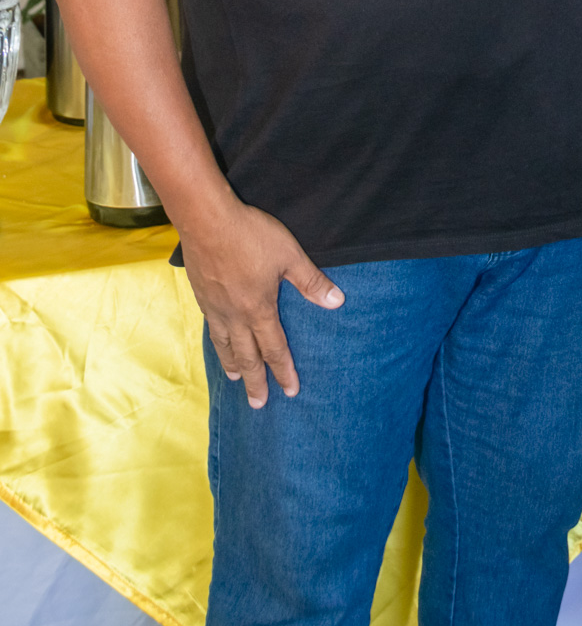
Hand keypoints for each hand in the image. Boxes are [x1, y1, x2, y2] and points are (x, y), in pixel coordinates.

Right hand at [182, 199, 343, 408]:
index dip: (284, 371)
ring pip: (225, 345)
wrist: (205, 220)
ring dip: (232, 364)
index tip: (290, 392)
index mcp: (259, 309)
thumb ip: (311, 281)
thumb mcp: (289, 255)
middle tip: (258, 405)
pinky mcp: (201, 295)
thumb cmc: (250, 235)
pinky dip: (217, 343)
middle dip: (256, 381)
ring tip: (236, 379)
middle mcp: (235, 316)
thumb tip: (336, 302)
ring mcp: (215, 307)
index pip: (274, 349)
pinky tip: (219, 342)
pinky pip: (211, 329)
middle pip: (247, 356)